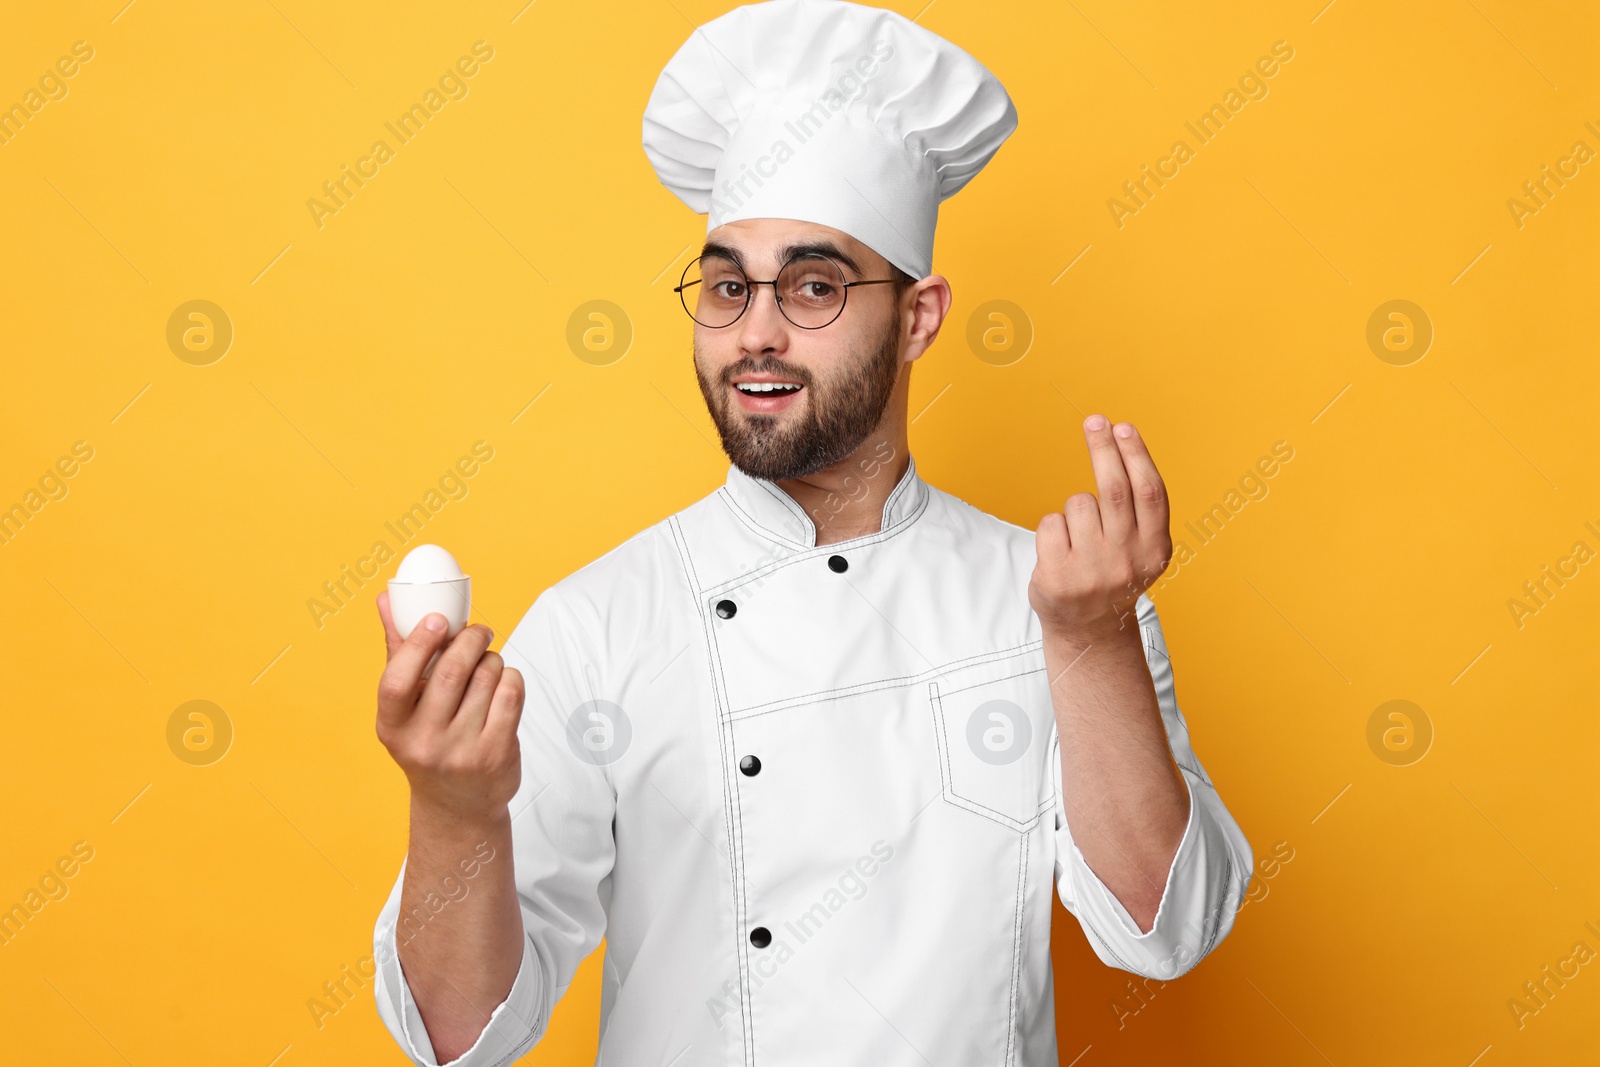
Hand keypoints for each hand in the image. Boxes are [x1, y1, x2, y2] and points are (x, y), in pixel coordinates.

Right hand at [375, 590, 524, 822]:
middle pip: (453, 672)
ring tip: (487, 664)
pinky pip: (511, 693)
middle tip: (478, 630)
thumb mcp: (406, 708)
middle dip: (470, 639)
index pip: (397, 681)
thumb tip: (386, 598)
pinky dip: (511, 678)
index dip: (418, 645)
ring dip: (491, 659)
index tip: (438, 619)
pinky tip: (502, 684)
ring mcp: (462, 750)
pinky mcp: (496, 752)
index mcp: (392, 727)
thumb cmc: (429, 741)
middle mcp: (423, 742)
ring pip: (487, 677)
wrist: (458, 805)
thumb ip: (399, 652)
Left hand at [1029, 415, 1172, 642]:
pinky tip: (1061, 551)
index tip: (1123, 427)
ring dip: (1076, 508)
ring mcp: (1092, 570)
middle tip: (1094, 421)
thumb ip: (1139, 508)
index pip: (1149, 492)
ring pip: (1078, 504)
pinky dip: (1053, 527)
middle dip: (1103, 448)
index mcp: (1155, 549)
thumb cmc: (1114, 575)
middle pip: (1113, 489)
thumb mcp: (1142, 548)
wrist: (1090, 630)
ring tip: (1080, 538)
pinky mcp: (1059, 578)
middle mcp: (1127, 560)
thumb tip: (1120, 441)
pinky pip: (1050, 523)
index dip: (1136, 455)